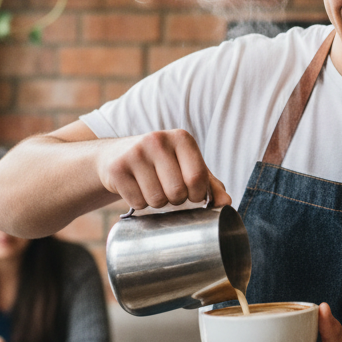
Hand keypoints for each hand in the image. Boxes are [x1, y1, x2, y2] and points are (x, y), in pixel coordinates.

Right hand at [94, 129, 230, 211]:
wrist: (115, 155)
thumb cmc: (161, 164)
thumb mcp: (187, 167)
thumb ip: (210, 184)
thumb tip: (226, 203)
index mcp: (181, 138)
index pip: (197, 177)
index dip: (198, 195)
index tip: (192, 195)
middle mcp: (158, 140)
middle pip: (177, 192)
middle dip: (176, 200)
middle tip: (169, 191)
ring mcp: (135, 153)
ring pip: (157, 200)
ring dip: (157, 203)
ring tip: (152, 188)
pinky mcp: (117, 168)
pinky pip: (137, 202)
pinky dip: (139, 203)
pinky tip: (136, 189)